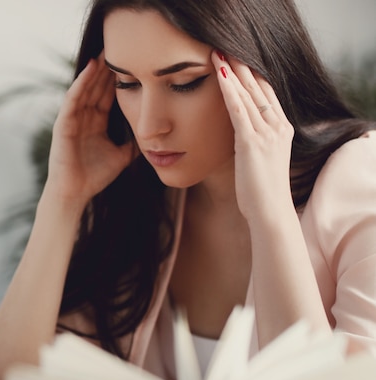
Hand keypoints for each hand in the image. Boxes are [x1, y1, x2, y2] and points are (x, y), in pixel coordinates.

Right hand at [46, 51, 134, 205]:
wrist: (76, 193)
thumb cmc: (94, 177)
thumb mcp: (121, 157)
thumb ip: (133, 145)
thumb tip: (153, 138)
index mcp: (97, 123)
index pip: (108, 95)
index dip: (118, 80)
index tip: (132, 64)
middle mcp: (84, 118)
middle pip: (97, 88)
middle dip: (107, 70)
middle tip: (119, 48)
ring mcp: (73, 120)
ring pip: (85, 89)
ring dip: (94, 70)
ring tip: (105, 52)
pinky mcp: (64, 124)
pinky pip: (73, 99)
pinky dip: (80, 84)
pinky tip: (89, 69)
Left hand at [212, 51, 294, 222]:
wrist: (270, 211)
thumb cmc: (261, 192)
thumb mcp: (260, 160)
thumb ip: (252, 143)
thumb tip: (239, 137)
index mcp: (281, 129)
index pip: (266, 94)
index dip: (252, 75)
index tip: (237, 60)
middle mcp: (278, 126)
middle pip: (258, 88)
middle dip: (241, 66)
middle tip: (225, 48)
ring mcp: (267, 133)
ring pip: (248, 94)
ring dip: (232, 71)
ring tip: (218, 53)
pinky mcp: (253, 142)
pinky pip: (239, 109)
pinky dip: (229, 90)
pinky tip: (219, 75)